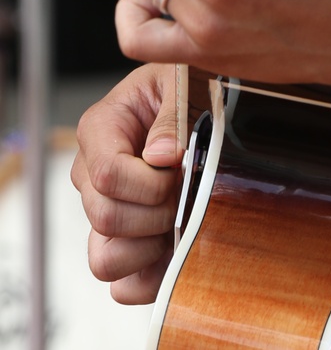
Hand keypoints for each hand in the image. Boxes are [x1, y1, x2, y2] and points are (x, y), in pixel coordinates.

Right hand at [71, 64, 180, 302]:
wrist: (200, 102)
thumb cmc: (185, 87)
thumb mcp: (181, 82)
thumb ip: (172, 116)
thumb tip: (163, 156)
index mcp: (100, 129)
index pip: (107, 175)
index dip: (149, 183)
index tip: (181, 170)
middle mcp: (92, 175)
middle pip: (106, 218)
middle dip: (157, 212)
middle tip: (187, 192)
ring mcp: (105, 213)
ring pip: (106, 259)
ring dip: (150, 246)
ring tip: (179, 219)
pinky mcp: (123, 244)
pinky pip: (122, 285)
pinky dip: (152, 277)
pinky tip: (176, 247)